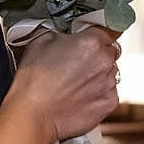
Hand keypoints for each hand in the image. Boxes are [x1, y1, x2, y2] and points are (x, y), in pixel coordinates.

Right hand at [9, 26, 121, 141]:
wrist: (33, 114)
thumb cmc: (33, 81)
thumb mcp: (40, 41)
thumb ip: (62, 34)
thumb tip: (68, 36)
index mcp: (91, 42)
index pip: (111, 28)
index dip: (102, 31)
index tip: (98, 35)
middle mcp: (105, 61)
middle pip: (109, 52)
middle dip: (96, 55)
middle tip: (74, 64)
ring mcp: (109, 84)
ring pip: (109, 73)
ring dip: (96, 75)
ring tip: (72, 84)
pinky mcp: (109, 103)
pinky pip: (108, 92)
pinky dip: (96, 93)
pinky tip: (77, 96)